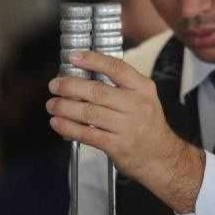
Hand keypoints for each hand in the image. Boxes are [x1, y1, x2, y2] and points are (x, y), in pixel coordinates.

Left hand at [47, 51, 205, 213]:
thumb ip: (120, 87)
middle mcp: (136, 105)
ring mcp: (127, 127)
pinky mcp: (117, 146)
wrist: (162, 158)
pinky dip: (69, 128)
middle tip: (54, 85)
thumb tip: (84, 77)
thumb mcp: (144, 99)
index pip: (117, 68)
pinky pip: (88, 134)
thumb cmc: (147, 126)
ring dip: (65, 108)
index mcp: (143, 88)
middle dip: (70, 87)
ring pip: (89, 113)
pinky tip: (57, 123)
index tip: (73, 57)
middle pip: (97, 91)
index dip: (93, 60)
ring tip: (52, 105)